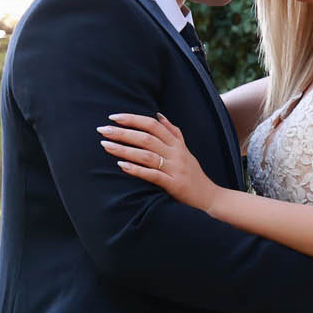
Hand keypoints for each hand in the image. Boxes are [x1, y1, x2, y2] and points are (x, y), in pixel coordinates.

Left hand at [98, 112, 219, 211]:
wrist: (209, 198)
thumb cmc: (193, 175)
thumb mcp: (185, 151)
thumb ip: (173, 133)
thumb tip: (159, 114)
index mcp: (176, 144)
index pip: (153, 125)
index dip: (133, 119)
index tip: (113, 117)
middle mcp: (176, 153)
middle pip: (146, 138)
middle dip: (123, 132)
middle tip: (102, 130)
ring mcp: (175, 169)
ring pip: (147, 155)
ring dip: (125, 149)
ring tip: (106, 146)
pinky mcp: (175, 185)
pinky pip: (153, 175)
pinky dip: (137, 169)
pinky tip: (122, 166)